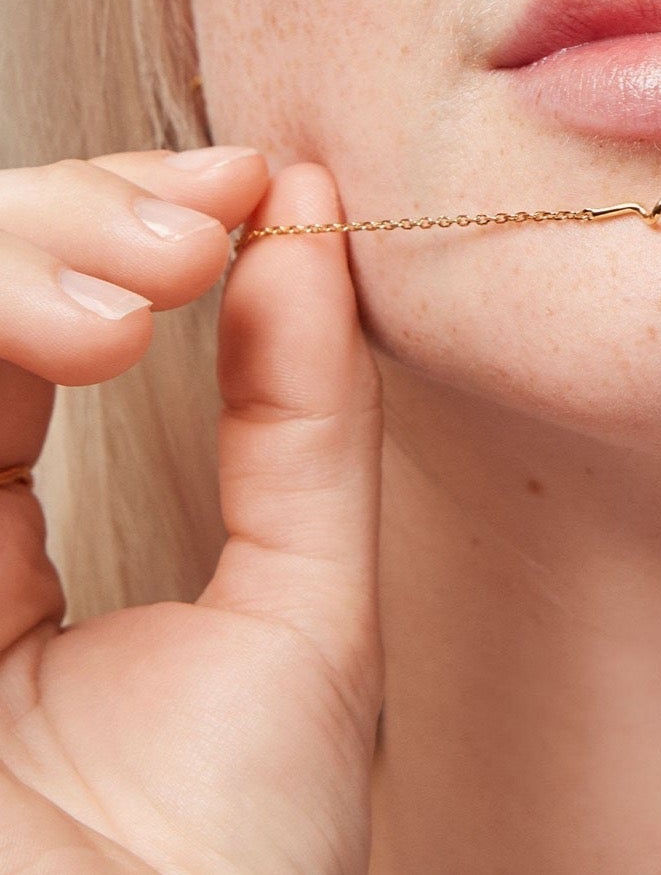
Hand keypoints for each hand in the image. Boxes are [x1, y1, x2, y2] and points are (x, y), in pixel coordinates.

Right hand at [0, 148, 381, 873]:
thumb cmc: (227, 872)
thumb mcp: (303, 611)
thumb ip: (300, 413)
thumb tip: (302, 213)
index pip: (30, 321)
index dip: (125, 221)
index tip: (251, 184)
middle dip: (71, 218)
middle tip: (198, 227)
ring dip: (22, 250)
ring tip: (152, 286)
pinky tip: (83, 331)